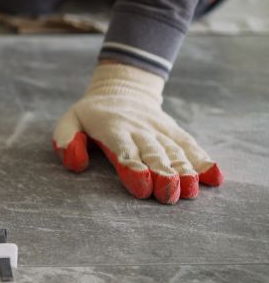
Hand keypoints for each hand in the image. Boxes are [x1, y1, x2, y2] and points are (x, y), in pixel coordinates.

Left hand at [52, 63, 223, 203]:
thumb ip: (67, 141)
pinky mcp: (173, 131)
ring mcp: (159, 129)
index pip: (124, 150)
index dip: (133, 168)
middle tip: (170, 195)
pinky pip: (189, 144)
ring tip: (191, 190)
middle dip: (163, 174)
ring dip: (185, 171)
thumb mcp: (69, 121)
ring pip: (174, 150)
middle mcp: (139, 128)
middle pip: (154, 153)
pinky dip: (203, 160)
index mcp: (113, 128)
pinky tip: (215, 177)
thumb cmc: (90, 115)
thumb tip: (77, 164)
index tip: (142, 187)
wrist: (122, 88)